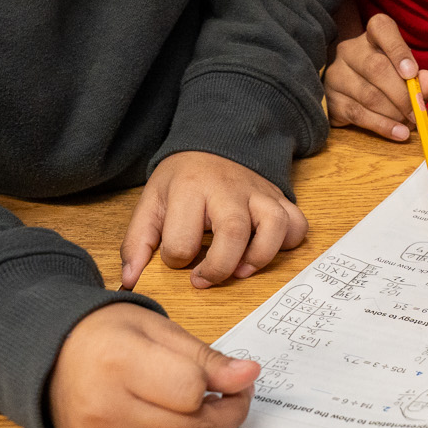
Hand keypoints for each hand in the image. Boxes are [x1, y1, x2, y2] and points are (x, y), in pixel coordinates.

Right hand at [49, 302, 258, 427]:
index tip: (238, 379)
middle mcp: (103, 410)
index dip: (226, 388)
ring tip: (212, 415)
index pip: (191, 392)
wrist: (52, 358)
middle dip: (227, 416)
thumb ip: (205, 357)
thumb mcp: (158, 329)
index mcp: (118, 363)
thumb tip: (248, 376)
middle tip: (234, 398)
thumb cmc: (108, 335)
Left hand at [121, 150, 307, 289]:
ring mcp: (258, 193)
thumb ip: (137, 243)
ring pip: (275, 225)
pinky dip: (288, 242)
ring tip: (240, 270)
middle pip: (232, 233)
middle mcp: (227, 189)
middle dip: (219, 267)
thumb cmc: (181, 181)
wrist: (213, 145)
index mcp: (189, 189)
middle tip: (204, 279)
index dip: (176, 258)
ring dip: (260, 257)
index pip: (182, 239)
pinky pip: (297, 223)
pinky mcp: (278, 199)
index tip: (177, 257)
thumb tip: (130, 282)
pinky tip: (265, 249)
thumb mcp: (151, 204)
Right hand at [325, 12, 427, 140]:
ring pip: (368, 95)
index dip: (398, 50)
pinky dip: (382, 126)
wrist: (357, 95)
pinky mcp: (330, 99)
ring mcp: (336, 74)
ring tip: (410, 124)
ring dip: (394, 113)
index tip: (412, 73)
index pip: (381, 29)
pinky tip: (398, 132)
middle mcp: (349, 50)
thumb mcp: (411, 75)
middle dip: (402, 94)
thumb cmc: (390, 80)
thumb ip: (423, 79)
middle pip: (376, 68)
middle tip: (417, 112)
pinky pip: (358, 114)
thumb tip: (427, 84)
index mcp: (372, 35)